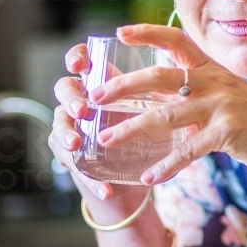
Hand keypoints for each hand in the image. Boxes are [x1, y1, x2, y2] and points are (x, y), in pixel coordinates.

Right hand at [49, 42, 148, 203]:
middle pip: (63, 89)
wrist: (136, 177)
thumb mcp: (156, 114)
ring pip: (58, 128)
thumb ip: (164, 101)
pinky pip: (75, 167)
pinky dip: (92, 180)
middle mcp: (81, 103)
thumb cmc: (148, 134)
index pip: (80, 60)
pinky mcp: (73, 160)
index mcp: (101, 85)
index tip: (81, 65)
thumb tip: (187, 93)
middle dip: (70, 99)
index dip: (76, 57)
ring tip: (77, 144)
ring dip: (66, 135)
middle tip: (83, 110)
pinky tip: (107, 189)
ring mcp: (72, 130)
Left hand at [87, 24, 246, 188]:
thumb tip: (150, 93)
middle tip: (94, 96)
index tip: (120, 32)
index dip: (148, 33)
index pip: (177, 41)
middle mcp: (214, 81)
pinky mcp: (226, 133)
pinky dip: (166, 166)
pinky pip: (187, 150)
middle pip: (160, 76)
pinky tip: (148, 178)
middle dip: (124, 85)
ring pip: (165, 115)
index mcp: (211, 69)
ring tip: (106, 137)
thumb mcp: (222, 96)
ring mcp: (221, 106)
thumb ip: (190, 92)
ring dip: (132, 128)